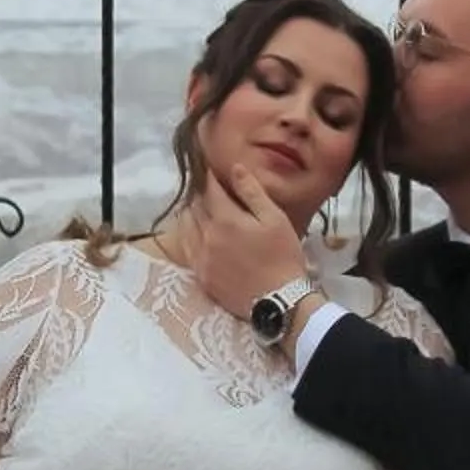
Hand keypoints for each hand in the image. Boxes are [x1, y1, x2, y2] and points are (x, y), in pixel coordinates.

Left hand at [187, 168, 309, 320]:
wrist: (280, 300)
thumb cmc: (283, 256)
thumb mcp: (274, 219)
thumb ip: (252, 192)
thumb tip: (235, 169)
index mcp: (226, 220)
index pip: (210, 190)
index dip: (210, 178)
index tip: (210, 170)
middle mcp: (207, 236)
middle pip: (195, 206)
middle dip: (201, 195)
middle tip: (207, 188)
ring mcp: (201, 258)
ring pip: (186, 226)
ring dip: (192, 213)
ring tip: (200, 208)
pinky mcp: (201, 275)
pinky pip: (186, 248)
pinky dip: (188, 235)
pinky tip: (196, 233)